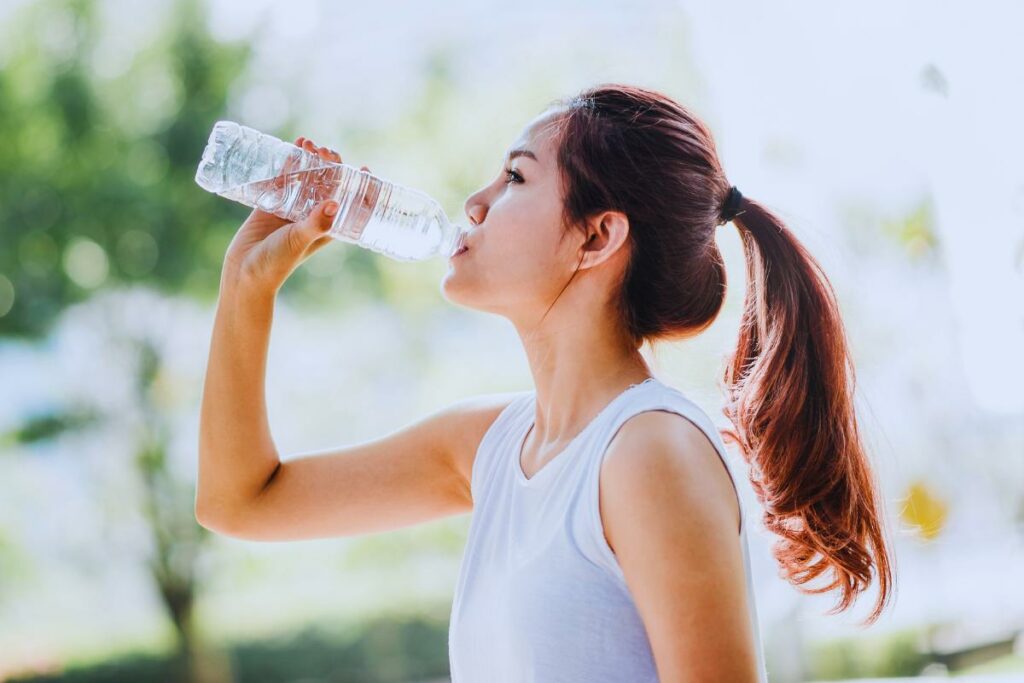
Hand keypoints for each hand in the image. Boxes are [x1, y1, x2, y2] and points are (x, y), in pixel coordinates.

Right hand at [222, 137, 371, 294]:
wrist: (244, 271)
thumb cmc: (277, 263)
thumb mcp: (299, 241)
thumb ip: (315, 224)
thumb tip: (333, 203)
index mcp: (327, 227)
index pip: (351, 204)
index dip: (361, 187)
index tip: (365, 168)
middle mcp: (313, 216)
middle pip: (328, 184)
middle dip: (331, 165)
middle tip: (325, 151)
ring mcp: (293, 208)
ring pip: (306, 178)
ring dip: (309, 160)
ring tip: (307, 143)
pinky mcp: (272, 203)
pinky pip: (283, 178)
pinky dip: (289, 163)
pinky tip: (291, 147)